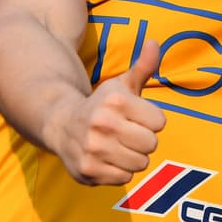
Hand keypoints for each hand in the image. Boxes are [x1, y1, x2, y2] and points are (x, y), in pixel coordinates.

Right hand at [44, 40, 166, 185]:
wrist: (60, 124)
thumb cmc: (102, 104)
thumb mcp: (122, 84)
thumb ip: (143, 66)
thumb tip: (156, 43)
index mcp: (116, 101)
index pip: (160, 122)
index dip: (151, 121)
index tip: (136, 117)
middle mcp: (102, 124)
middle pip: (151, 144)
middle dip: (144, 140)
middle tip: (127, 134)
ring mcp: (93, 149)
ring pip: (140, 163)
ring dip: (133, 157)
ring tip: (117, 146)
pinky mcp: (87, 171)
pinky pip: (124, 178)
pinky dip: (119, 171)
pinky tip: (106, 159)